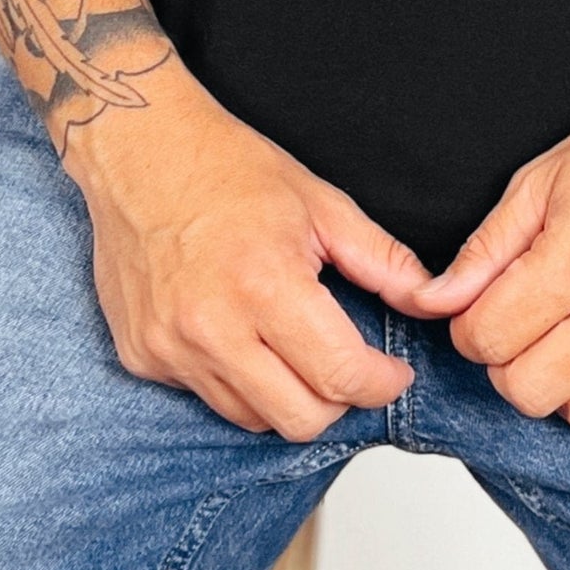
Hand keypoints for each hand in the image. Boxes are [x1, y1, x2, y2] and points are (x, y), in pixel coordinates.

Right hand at [63, 62, 429, 439]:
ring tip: (289, 343)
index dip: (380, 384)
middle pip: (299, 419)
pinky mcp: (142, 357)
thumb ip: (382, 259)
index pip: (339, 376)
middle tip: (346, 363)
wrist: (138, 150)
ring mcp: (169, 348)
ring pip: (252, 419)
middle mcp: (212, 327)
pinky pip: (206, 397)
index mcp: (264, 284)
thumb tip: (431, 301)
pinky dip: (235, 380)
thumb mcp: (319, 202)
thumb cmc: (227, 167)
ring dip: (285, 394)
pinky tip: (239, 333)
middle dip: (337, 399)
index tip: (391, 372)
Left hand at [407, 61, 569, 435]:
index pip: (488, 338)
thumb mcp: (543, 179)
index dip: (469, 329)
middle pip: (528, 392)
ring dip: (563, 389)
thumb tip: (433, 300)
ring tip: (568, 344)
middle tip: (521, 328)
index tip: (482, 309)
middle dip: (507, 365)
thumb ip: (485, 248)